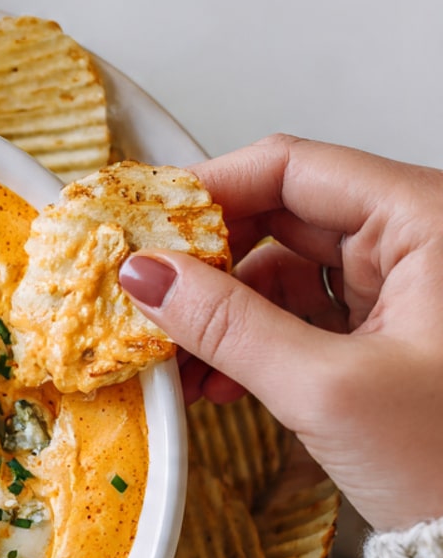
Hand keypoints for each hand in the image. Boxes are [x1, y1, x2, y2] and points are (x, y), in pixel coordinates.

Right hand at [117, 134, 442, 531]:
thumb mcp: (325, 389)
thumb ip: (227, 325)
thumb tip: (145, 276)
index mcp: (427, 223)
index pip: (293, 168)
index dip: (208, 191)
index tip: (143, 227)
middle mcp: (417, 241)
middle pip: (280, 217)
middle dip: (206, 265)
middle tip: (147, 300)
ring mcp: (401, 287)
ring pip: (282, 270)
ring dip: (221, 314)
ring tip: (176, 361)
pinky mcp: (385, 331)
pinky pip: (299, 314)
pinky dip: (251, 342)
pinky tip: (217, 379)